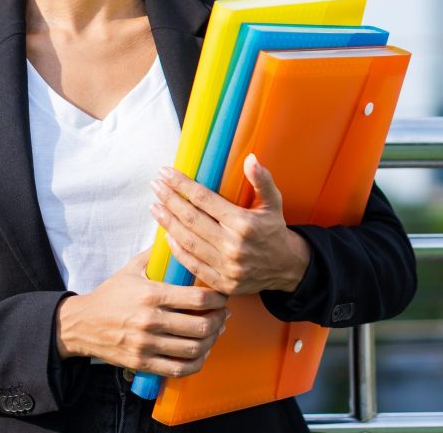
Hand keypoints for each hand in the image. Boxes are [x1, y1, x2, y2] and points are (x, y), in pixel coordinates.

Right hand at [55, 248, 229, 377]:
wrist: (81, 324)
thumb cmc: (110, 295)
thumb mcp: (131, 269)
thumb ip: (156, 254)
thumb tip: (176, 234)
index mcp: (152, 294)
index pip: (198, 298)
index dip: (219, 298)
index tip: (224, 296)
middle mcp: (151, 321)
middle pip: (201, 326)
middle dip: (219, 320)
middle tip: (223, 314)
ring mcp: (146, 344)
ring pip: (193, 349)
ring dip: (211, 341)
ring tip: (215, 332)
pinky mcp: (142, 363)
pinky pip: (178, 369)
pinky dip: (196, 362)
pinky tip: (200, 352)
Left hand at [149, 154, 311, 295]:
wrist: (287, 268)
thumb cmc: (275, 230)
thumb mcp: (274, 202)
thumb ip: (262, 180)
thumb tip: (251, 159)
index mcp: (244, 224)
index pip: (204, 199)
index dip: (182, 185)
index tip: (166, 173)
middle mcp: (233, 246)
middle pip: (191, 219)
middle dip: (170, 199)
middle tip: (155, 185)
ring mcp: (227, 267)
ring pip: (188, 242)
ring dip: (168, 223)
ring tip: (155, 207)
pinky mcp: (222, 284)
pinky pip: (193, 266)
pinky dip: (178, 250)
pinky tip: (167, 235)